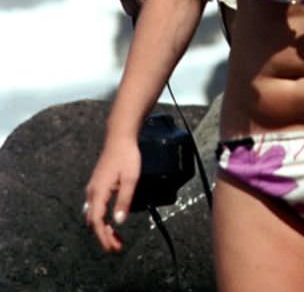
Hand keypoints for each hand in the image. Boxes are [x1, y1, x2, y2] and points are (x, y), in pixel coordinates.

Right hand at [84, 136, 140, 252]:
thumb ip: (124, 201)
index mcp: (98, 192)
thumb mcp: (130, 179)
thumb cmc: (126, 156)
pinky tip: (110, 220)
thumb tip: (119, 222)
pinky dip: (101, 218)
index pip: (97, 222)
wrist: (120, 137)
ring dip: (102, 227)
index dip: (103, 237)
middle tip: (117, 245)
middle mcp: (92, 191)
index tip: (113, 248)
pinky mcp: (97, 184)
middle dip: (103, 236)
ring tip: (115, 236)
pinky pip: (95, 207)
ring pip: (93, 214)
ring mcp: (93, 187)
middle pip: (93, 221)